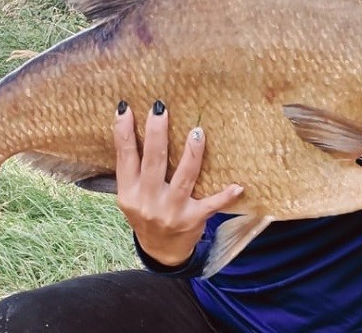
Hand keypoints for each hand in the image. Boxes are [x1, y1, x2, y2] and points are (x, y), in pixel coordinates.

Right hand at [113, 100, 242, 266]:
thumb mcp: (132, 195)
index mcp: (129, 192)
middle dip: (156, 133)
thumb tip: (137, 126)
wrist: (161, 253)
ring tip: (197, 132)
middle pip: (153, 162)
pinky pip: (211, 205)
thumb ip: (134, 169)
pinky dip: (225, 196)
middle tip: (160, 108)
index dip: (123, 132)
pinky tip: (238, 185)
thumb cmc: (147, 214)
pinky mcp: (193, 220)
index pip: (124, 157)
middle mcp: (148, 201)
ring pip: (183, 177)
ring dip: (191, 154)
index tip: (125, 108)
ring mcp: (171, 211)